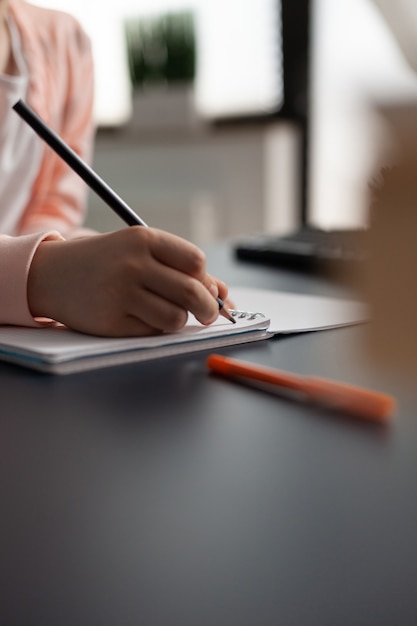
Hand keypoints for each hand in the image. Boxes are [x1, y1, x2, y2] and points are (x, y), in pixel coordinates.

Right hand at [27, 227, 229, 336]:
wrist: (51, 274)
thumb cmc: (106, 261)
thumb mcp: (139, 252)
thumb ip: (181, 268)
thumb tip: (225, 294)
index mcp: (143, 240)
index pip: (196, 262)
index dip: (206, 279)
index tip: (206, 289)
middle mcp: (132, 264)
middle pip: (193, 293)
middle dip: (208, 309)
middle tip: (207, 314)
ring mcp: (120, 294)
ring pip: (176, 318)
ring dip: (179, 320)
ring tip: (166, 312)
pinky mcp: (111, 321)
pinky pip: (152, 331)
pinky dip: (155, 327)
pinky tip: (139, 316)